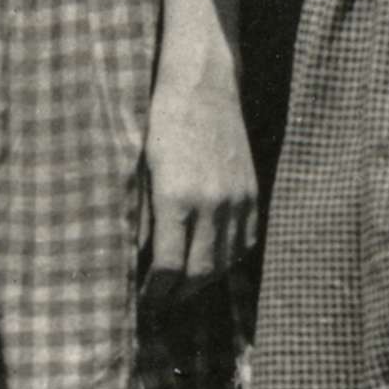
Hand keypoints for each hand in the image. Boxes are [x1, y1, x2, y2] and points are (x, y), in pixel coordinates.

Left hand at [140, 48, 260, 293]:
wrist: (204, 86)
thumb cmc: (162, 124)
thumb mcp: (141, 172)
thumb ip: (141, 220)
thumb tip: (137, 261)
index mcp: (176, 199)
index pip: (168, 267)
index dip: (156, 291)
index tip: (144, 299)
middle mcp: (211, 204)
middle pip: (200, 273)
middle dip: (178, 294)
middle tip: (161, 302)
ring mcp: (237, 199)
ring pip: (226, 261)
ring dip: (204, 281)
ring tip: (183, 287)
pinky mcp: (252, 192)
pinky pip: (245, 241)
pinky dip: (229, 259)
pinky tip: (212, 261)